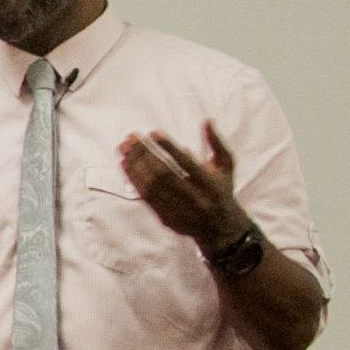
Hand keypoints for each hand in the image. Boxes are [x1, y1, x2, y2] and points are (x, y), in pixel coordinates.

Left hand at [120, 122, 254, 247]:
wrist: (220, 229)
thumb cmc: (222, 191)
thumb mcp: (226, 167)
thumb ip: (217, 144)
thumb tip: (207, 121)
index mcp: (210, 185)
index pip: (186, 164)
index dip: (168, 148)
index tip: (153, 133)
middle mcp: (194, 199)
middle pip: (164, 174)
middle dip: (144, 154)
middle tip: (131, 138)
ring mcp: (179, 211)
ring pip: (151, 187)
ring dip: (134, 166)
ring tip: (123, 149)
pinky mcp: (166, 218)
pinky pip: (145, 197)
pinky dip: (133, 180)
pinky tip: (125, 166)